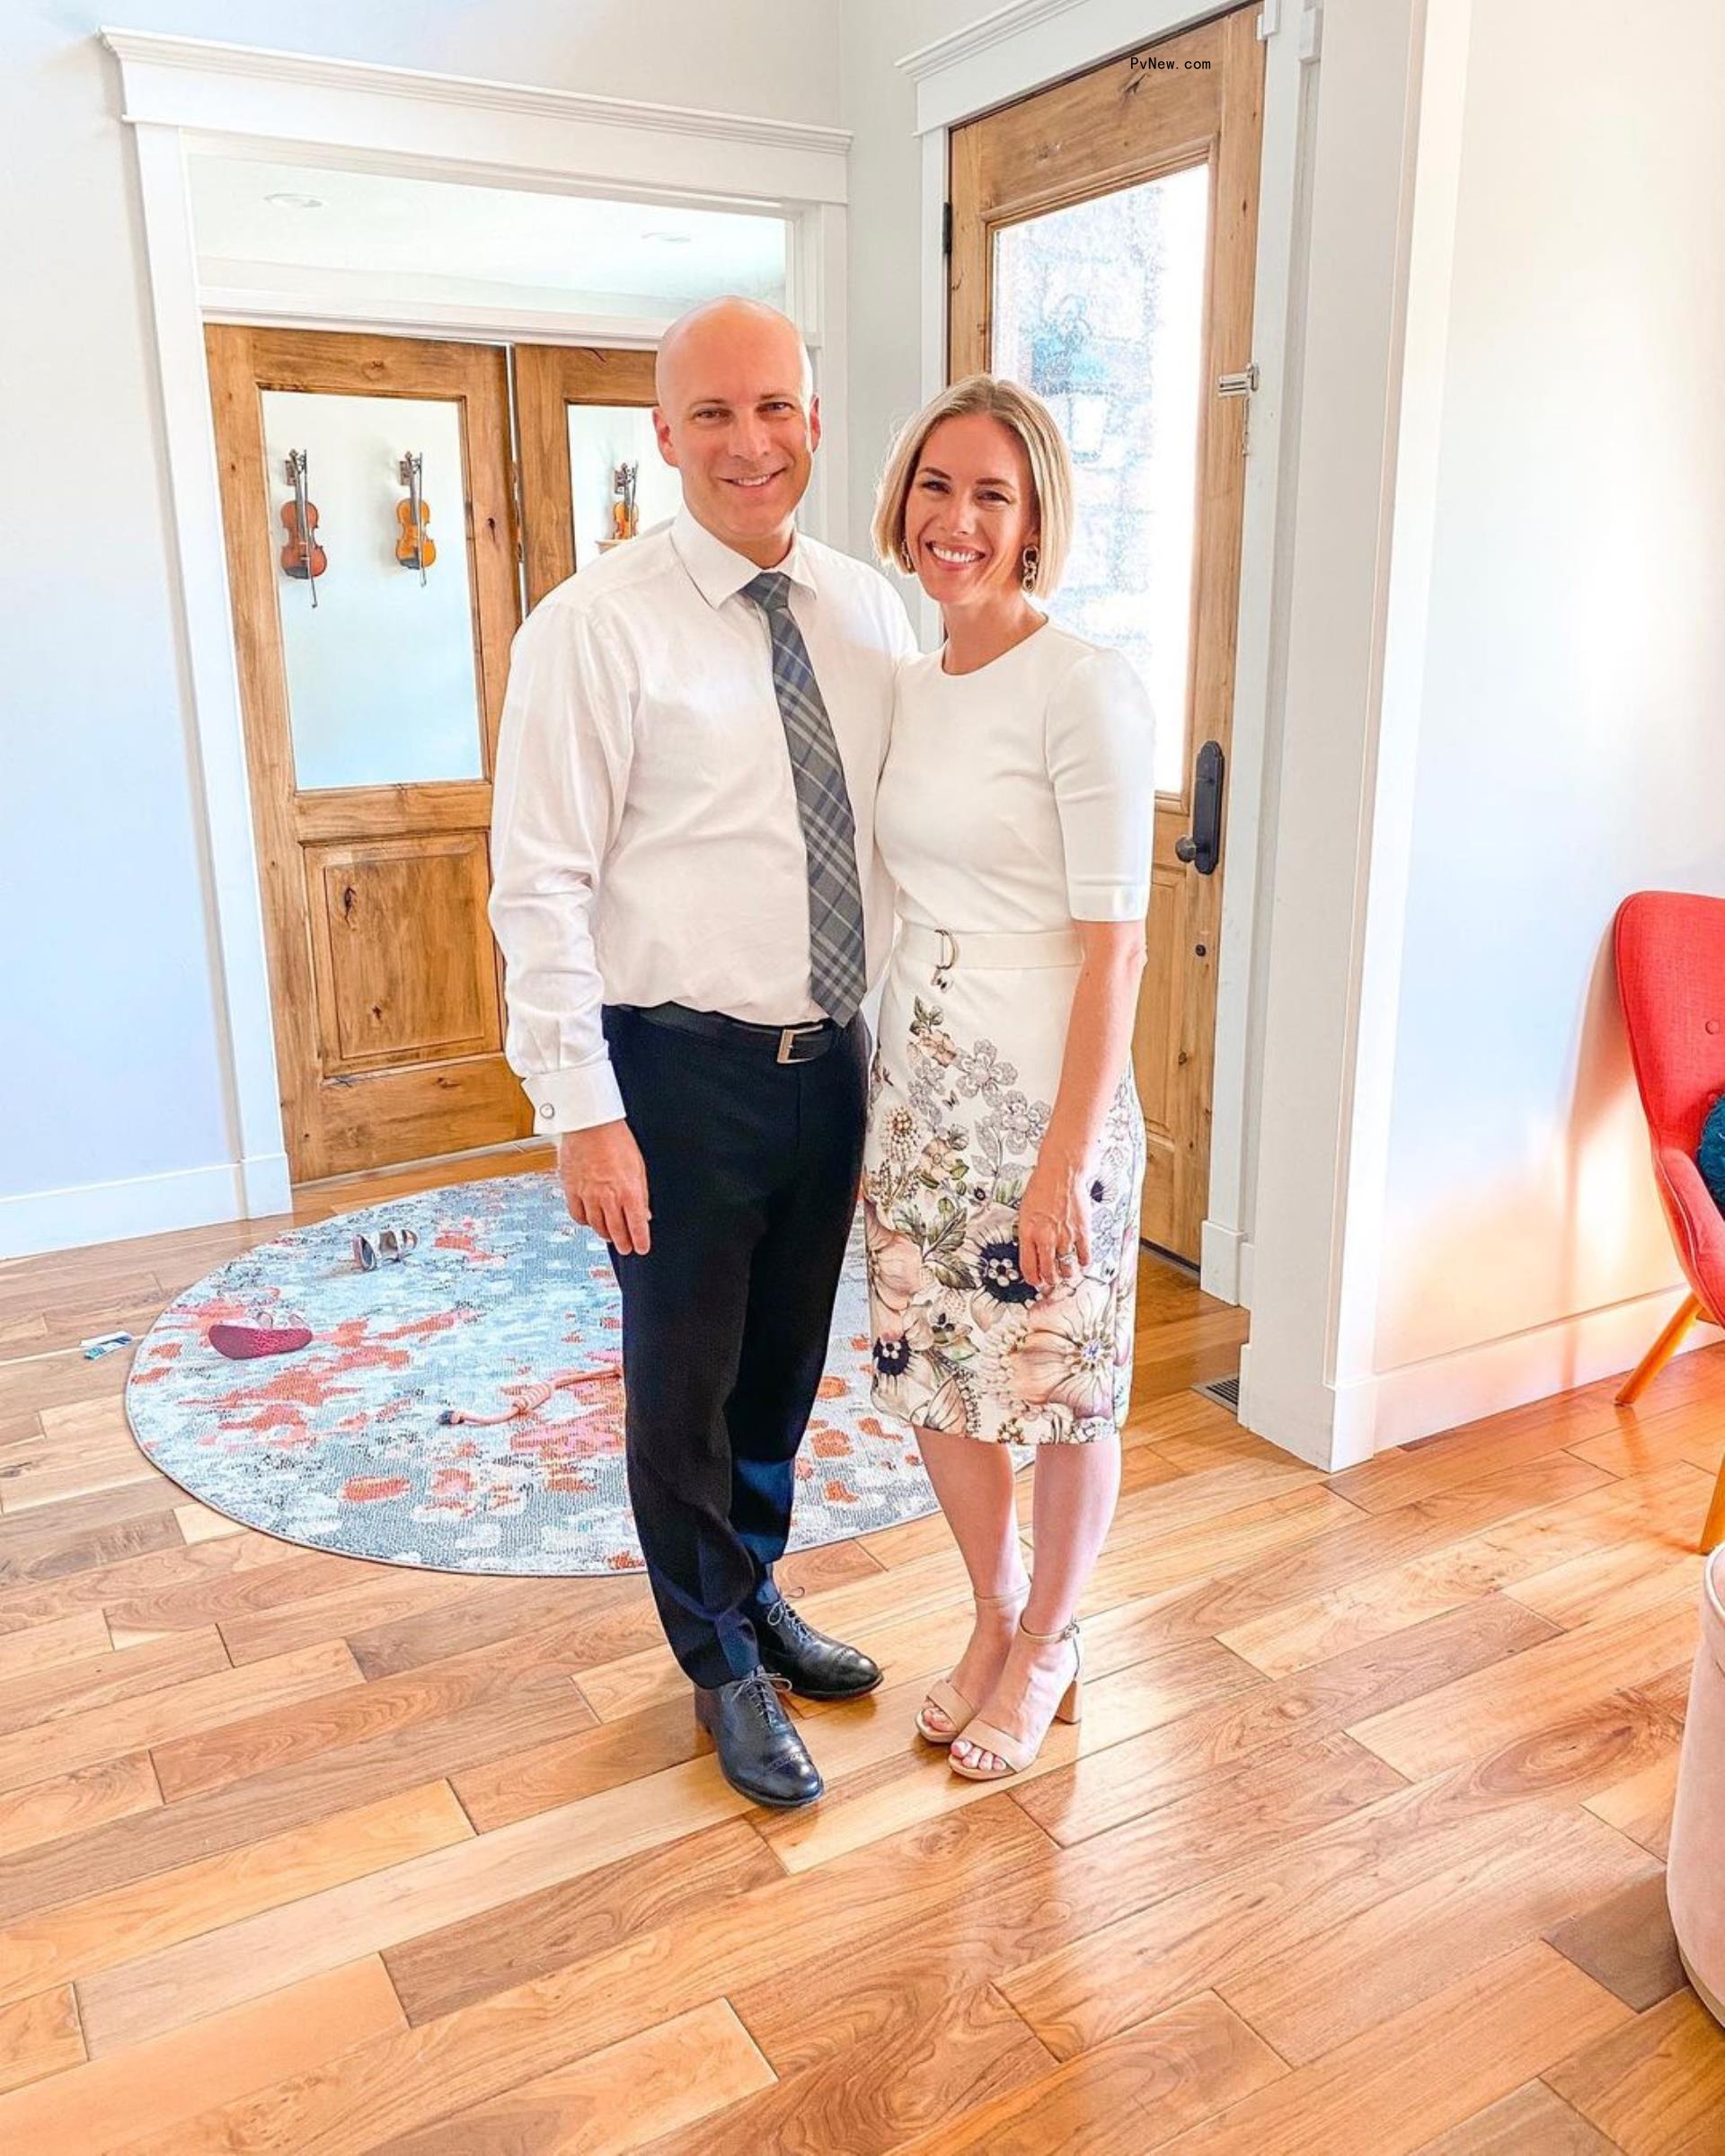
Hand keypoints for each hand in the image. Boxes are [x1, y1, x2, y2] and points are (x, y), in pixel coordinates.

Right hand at [558, 1122, 650, 1254]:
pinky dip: (585, 1221)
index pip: (637, 1226)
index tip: (642, 1248)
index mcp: (629, 1191)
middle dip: (624, 1243)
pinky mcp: (572, 1190)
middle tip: (627, 1248)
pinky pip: (578, 1215)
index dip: (640, 1241)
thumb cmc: (616, 1140)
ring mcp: (588, 1195)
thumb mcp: (638, 1166)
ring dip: (605, 1234)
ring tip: (610, 1237)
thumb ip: (641, 1193)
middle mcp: (608, 1197)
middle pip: (616, 1230)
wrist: (591, 1125)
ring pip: (597, 1225)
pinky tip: (590, 1221)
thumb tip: (644, 1213)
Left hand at [1017, 1159, 1089, 1294]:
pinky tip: (1080, 1261)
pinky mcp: (1082, 1232)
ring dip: (1066, 1274)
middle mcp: (1046, 1238)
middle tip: (1051, 1280)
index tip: (1035, 1281)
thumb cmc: (1042, 1188)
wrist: (1062, 1173)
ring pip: (1067, 1269)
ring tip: (1066, 1272)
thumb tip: (1031, 1252)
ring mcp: (1065, 1236)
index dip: (1032, 1279)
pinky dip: (1082, 1263)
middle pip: (1048, 1273)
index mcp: (1028, 1233)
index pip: (1028, 1268)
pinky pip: (1084, 1257)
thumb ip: (1028, 1234)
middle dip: (1049, 1280)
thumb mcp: (1025, 1212)